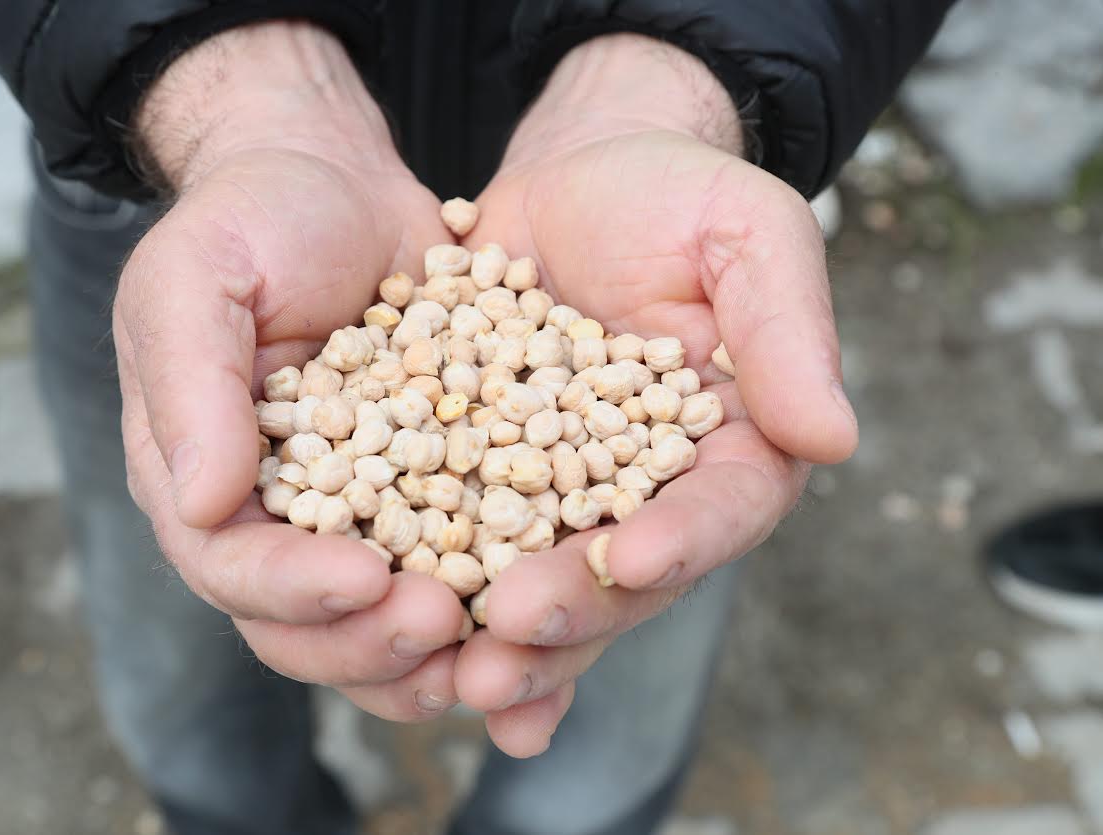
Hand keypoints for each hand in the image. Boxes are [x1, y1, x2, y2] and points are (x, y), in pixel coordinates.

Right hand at [113, 22, 464, 719]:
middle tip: (445, 626)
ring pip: (385, 622)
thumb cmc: (253, 220)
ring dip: (439, 655)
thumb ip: (192, 387)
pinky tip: (550, 619)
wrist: (335, 182)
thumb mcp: (197, 279)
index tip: (366, 579)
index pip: (234, 566)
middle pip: (310, 627)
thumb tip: (202, 505)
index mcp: (204, 479)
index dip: (295, 589)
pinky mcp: (432, 495)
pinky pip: (461, 564)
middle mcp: (277, 518)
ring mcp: (358, 515)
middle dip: (373, 641)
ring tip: (502, 653)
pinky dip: (498, 606)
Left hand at [453, 35, 859, 755]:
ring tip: (461, 675)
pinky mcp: (489, 479)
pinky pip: (465, 543)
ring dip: (507, 639)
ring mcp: (567, 496)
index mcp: (733, 448)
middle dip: (570, 613)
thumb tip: (834, 439)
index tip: (626, 559)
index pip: (718, 509)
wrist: (578, 177)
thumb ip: (787, 332)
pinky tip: (407, 648)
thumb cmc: (676, 195)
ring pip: (543, 581)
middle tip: (509, 644)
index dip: (678, 542)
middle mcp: (653, 493)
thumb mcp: (746, 235)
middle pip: (620, 575)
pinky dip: (443, 595)